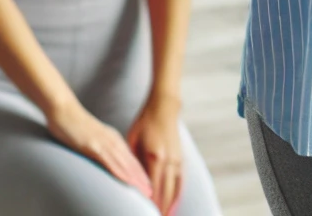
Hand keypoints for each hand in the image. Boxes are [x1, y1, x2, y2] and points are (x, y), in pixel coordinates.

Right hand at [47, 97, 152, 200]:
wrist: (64, 110)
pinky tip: (127, 179)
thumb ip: (101, 148)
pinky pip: (110, 161)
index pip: (130, 159)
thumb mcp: (92, 138)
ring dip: (136, 178)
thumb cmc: (75, 125)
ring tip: (145, 189)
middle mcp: (112, 140)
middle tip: (151, 191)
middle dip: (142, 178)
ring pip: (124, 163)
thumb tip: (106, 161)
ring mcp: (104, 142)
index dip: (140, 173)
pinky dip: (120, 171)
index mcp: (113, 138)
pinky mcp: (94, 146)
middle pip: (131, 162)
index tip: (148, 184)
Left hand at [128, 95, 183, 214]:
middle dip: (160, 209)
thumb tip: (130, 181)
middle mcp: (169, 160)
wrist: (164, 106)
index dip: (149, 205)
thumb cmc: (145, 122)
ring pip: (175, 189)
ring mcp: (177, 159)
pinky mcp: (181, 156)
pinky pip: (181, 181)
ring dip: (170, 205)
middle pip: (165, 192)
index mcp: (155, 157)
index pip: (153, 188)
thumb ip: (132, 162)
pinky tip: (175, 204)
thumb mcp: (132, 140)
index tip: (145, 215)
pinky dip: (178, 194)